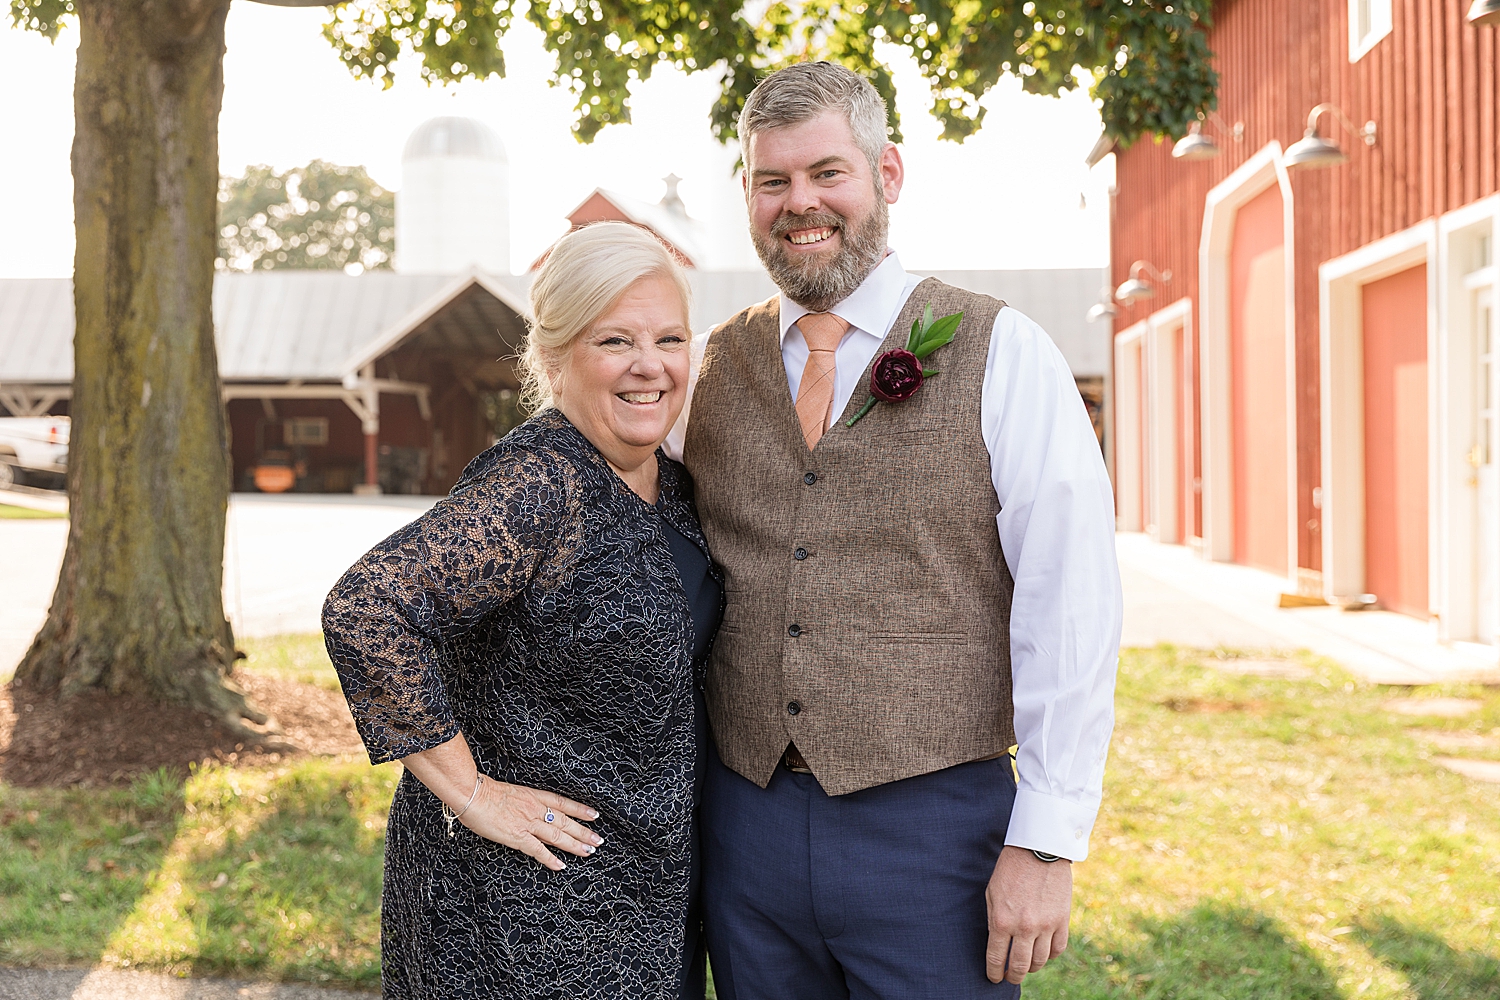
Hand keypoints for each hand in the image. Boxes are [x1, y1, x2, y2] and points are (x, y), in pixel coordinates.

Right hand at [461, 778, 602, 871]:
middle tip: (598, 840)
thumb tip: (527, 808)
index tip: (595, 815)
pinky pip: (538, 851)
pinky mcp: (517, 837)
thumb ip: (523, 801)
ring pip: (558, 835)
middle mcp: (535, 809)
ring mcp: (528, 823)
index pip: (564, 803)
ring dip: (575, 845)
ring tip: (589, 851)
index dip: (580, 810)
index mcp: (534, 795)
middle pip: (566, 822)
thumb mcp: (511, 792)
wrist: (472, 794)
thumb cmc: (485, 791)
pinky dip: (551, 859)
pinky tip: (561, 866)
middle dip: (584, 832)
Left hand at [984, 845, 1072, 984]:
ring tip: (1026, 965)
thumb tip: (996, 944)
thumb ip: (993, 920)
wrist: (1038, 850)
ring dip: (1031, 967)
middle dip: (1012, 976)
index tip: (994, 978)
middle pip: (1019, 966)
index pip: (995, 958)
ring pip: (1040, 961)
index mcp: (1001, 920)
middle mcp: (1023, 927)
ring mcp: (1045, 926)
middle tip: (1010, 977)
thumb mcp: (992, 893)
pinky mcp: (1062, 921)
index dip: (994, 972)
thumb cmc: (1010, 869)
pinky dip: (1051, 955)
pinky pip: (1058, 949)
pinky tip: (1044, 952)